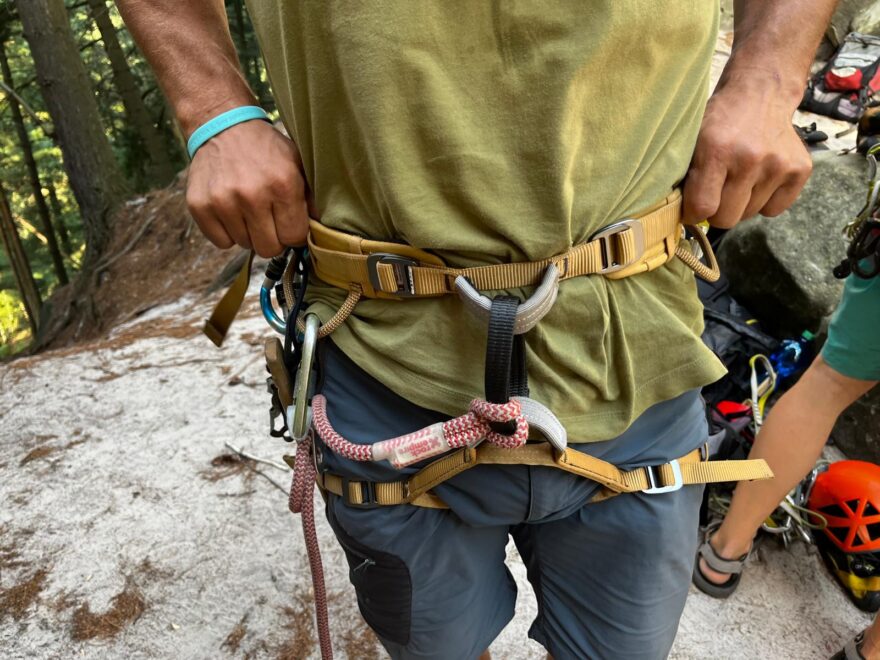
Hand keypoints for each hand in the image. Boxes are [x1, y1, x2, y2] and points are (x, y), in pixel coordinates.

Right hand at [185, 120, 309, 256]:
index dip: (293, 232)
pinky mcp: (199, 206)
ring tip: (248, 207)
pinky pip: (221, 242)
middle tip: (268, 217)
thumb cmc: (266, 149)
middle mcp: (252, 195)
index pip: (294, 237)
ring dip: (249, 232)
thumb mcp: (297, 165)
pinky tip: (231, 210)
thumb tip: (325, 231)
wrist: (223, 126)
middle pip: (269, 249)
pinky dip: (228, 232)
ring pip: (244, 245)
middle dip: (272, 237)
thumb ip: (312, 198)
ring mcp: (222, 201)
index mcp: (282, 185)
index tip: (288, 220)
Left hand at [682, 80, 811, 228]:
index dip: (694, 213)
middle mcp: (750, 158)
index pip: (703, 207)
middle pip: (726, 218)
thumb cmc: (719, 123)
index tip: (694, 207)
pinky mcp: (800, 169)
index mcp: (717, 150)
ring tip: (739, 178)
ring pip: (749, 214)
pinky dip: (764, 202)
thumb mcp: (692, 142)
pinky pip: (773, 210)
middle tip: (716, 191)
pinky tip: (759, 179)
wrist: (760, 94)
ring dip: (741, 204)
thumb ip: (685, 177)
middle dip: (717, 211)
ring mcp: (779, 164)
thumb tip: (679, 216)